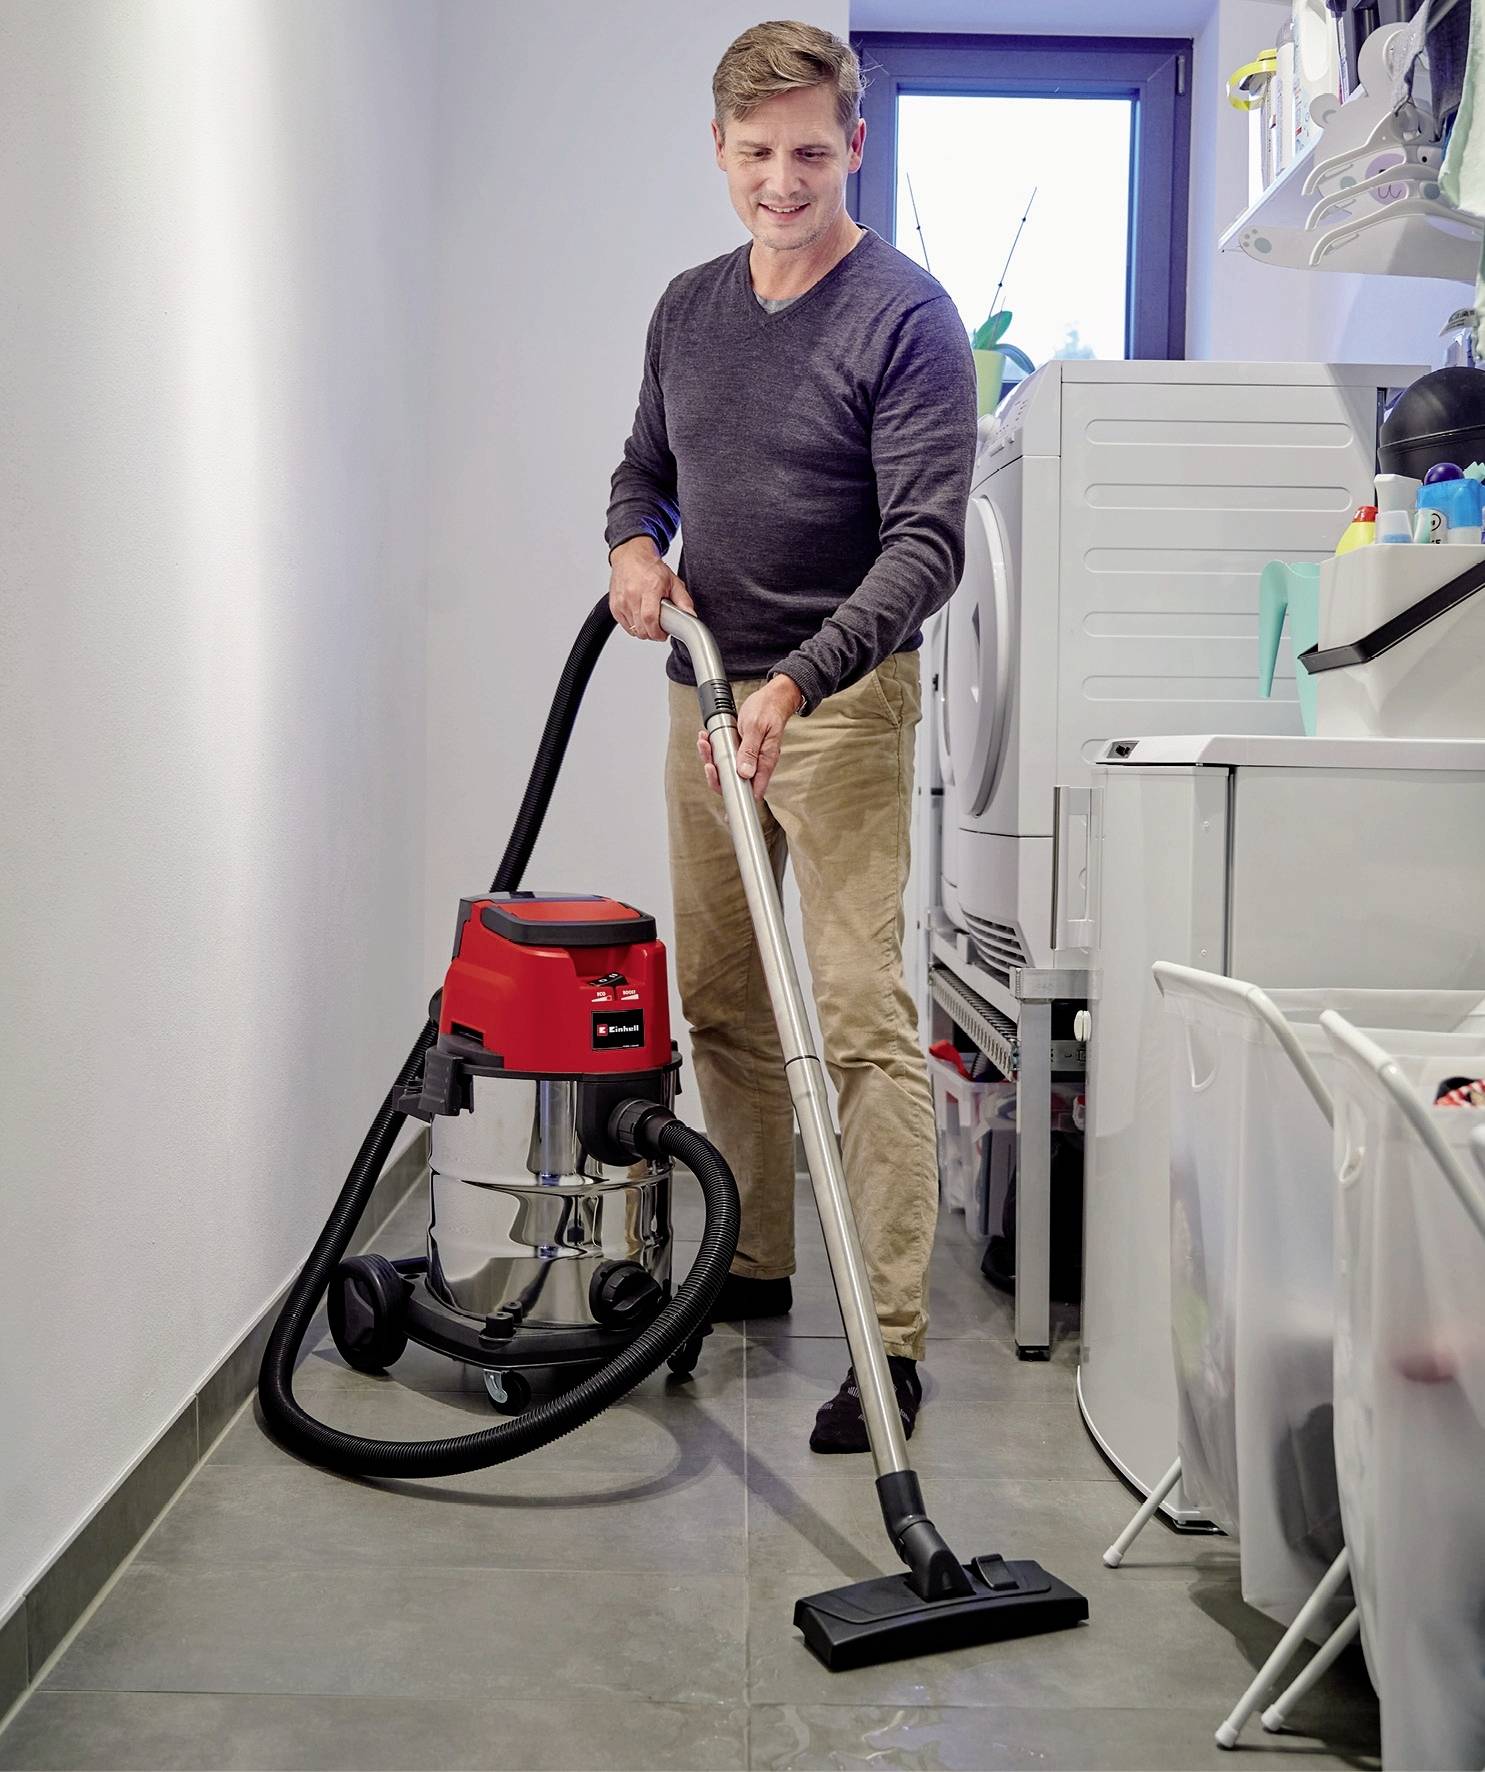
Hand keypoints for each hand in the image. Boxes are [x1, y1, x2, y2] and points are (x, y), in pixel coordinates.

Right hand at [608, 537, 693, 639]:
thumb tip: (691, 616)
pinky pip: (625, 626)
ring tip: (649, 620)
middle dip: (652, 634)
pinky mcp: (614, 606)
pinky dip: (633, 626)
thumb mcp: (673, 581)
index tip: (663, 634)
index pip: (650, 619)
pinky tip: (639, 617)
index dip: (658, 632)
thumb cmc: (650, 567)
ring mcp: (621, 601)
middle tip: (659, 627)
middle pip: (641, 628)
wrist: (631, 557)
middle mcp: (633, 595)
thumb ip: (683, 600)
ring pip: (633, 629)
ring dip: (643, 630)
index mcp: (649, 589)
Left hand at [696, 676, 802, 800]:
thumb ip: (750, 751)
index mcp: (765, 761)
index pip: (751, 790)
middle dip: (716, 774)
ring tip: (704, 743)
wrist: (773, 697)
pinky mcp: (742, 749)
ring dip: (711, 758)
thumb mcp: (756, 727)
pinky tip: (707, 739)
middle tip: (708, 762)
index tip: (721, 788)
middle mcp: (757, 762)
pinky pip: (725, 755)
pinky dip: (714, 748)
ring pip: (727, 768)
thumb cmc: (768, 709)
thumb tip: (745, 773)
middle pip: (734, 781)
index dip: (735, 794)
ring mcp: (749, 757)